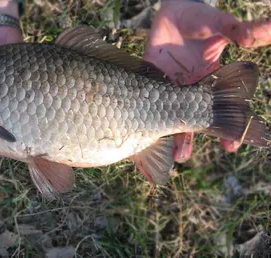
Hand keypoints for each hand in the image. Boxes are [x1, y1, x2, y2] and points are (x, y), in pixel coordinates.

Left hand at [143, 0, 270, 162]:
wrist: (175, 11)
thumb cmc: (201, 18)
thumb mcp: (221, 24)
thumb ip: (237, 30)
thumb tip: (257, 35)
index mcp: (209, 80)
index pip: (217, 109)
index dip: (226, 129)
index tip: (230, 145)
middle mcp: (187, 87)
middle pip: (188, 119)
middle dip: (187, 138)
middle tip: (183, 156)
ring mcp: (167, 84)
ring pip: (165, 114)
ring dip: (166, 133)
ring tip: (163, 152)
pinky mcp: (150, 76)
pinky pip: (145, 96)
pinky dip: (142, 111)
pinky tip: (139, 127)